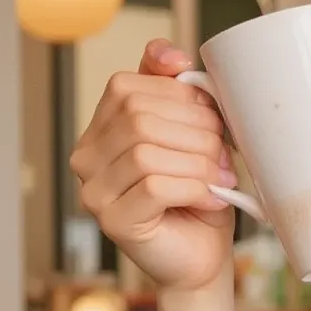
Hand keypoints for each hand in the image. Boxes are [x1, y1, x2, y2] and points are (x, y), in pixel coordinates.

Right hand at [70, 39, 235, 292]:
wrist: (203, 256)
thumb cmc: (200, 193)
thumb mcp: (194, 133)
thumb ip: (178, 91)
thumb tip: (173, 54)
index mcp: (101, 127)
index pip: (128, 86)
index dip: (177, 94)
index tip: (211, 115)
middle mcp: (86, 156)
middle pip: (139, 117)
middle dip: (195, 130)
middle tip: (223, 154)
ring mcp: (93, 191)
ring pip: (146, 150)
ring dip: (199, 161)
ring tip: (221, 176)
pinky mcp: (113, 221)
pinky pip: (154, 185)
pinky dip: (194, 187)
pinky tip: (211, 197)